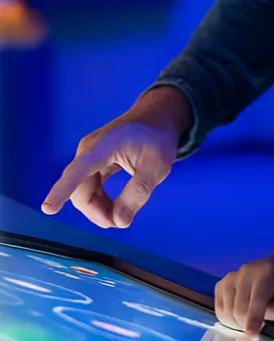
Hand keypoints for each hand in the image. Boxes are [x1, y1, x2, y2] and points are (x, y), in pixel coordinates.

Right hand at [41, 86, 188, 228]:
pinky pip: (89, 185)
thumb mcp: (156, 166)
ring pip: (83, 190)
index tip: (48, 208)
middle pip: (80, 189)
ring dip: (96, 207)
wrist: (157, 117)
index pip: (78, 172)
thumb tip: (118, 222)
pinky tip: (113, 208)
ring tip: (118, 217)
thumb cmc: (157, 138)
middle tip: (118, 223)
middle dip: (94, 210)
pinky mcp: (93, 161)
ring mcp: (89, 156)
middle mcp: (89, 150)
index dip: (61, 191)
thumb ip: (137, 193)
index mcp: (103, 147)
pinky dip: (99, 200)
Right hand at [215, 258, 273, 337]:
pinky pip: (219, 310)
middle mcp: (246, 271)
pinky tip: (238, 317)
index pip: (258, 298)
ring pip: (226, 312)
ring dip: (236, 325)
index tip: (253, 335)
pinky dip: (227, 319)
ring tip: (248, 322)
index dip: (254, 318)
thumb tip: (253, 330)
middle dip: (246, 326)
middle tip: (256, 329)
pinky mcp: (221, 284)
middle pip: (239, 309)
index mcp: (267, 273)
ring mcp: (231, 277)